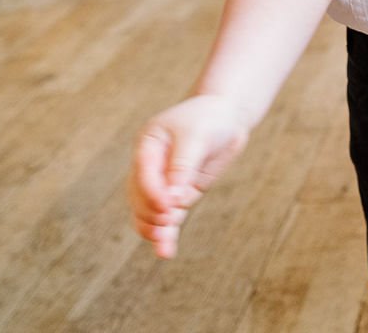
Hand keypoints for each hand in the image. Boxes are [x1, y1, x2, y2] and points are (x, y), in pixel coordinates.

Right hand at [129, 94, 250, 258]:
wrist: (227, 116)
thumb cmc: (209, 119)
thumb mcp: (197, 135)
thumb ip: (183, 165)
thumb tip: (173, 199)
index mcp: (147, 146)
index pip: (143, 174)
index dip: (153, 192)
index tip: (168, 205)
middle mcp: (150, 167)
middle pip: (141, 198)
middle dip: (152, 213)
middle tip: (168, 221)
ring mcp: (164, 184)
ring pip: (150, 213)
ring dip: (155, 229)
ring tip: (163, 246)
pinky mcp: (179, 196)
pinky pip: (168, 218)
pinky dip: (166, 234)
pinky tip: (166, 251)